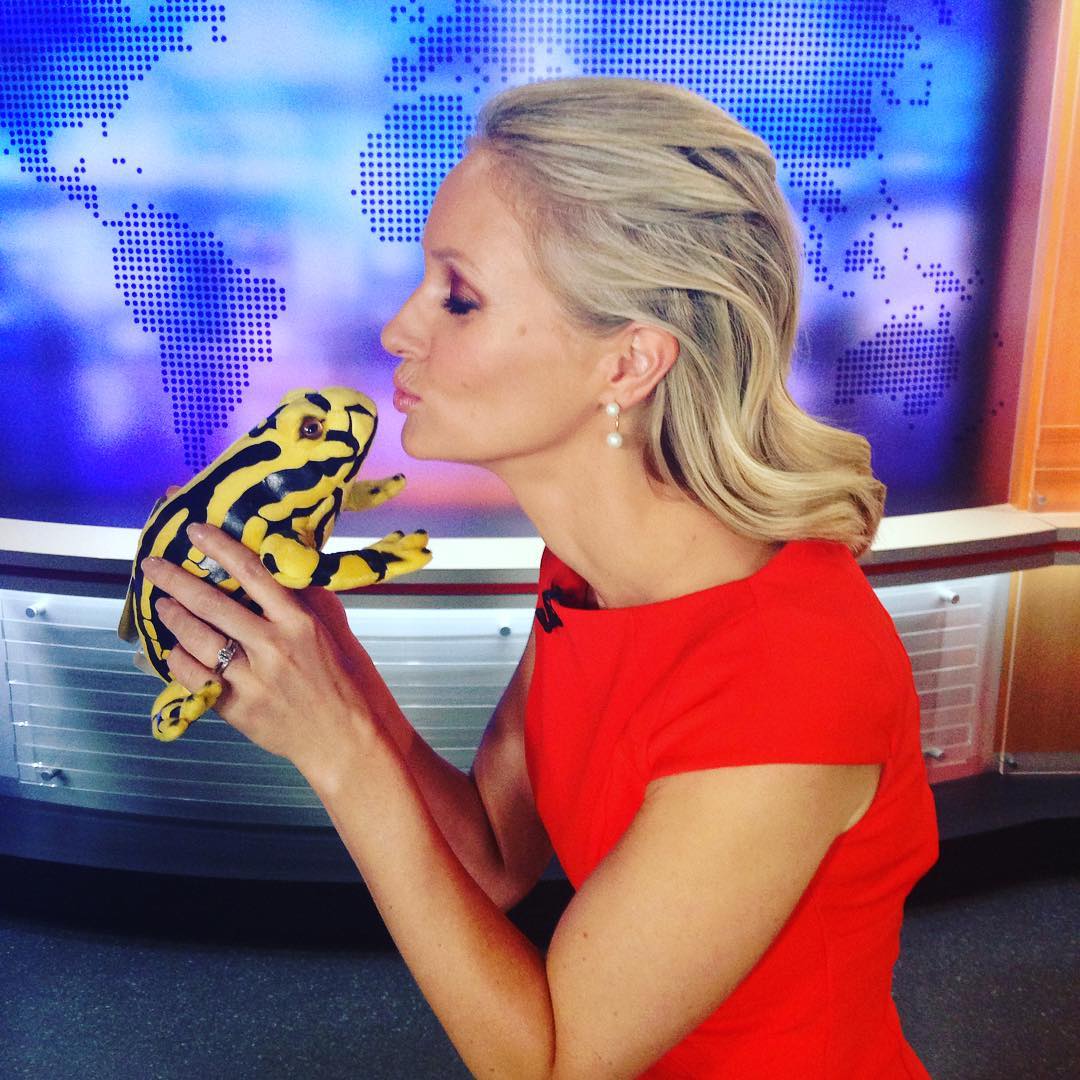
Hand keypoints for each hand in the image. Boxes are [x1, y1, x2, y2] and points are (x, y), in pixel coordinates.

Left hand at [140, 522, 375, 779]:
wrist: (347, 739)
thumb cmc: (347, 680)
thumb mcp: (336, 630)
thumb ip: (308, 599)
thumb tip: (282, 566)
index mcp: (299, 622)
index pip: (252, 573)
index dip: (219, 547)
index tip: (195, 531)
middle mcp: (272, 647)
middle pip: (212, 604)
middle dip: (176, 580)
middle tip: (153, 565)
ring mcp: (252, 680)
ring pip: (197, 640)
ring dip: (173, 618)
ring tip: (162, 604)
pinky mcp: (237, 708)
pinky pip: (194, 677)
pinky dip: (178, 660)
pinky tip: (174, 649)